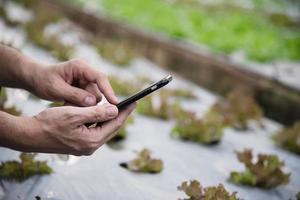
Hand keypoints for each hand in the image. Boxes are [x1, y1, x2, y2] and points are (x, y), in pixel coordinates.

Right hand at [13, 103, 135, 155]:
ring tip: (118, 107)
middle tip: (129, 104)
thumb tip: (115, 110)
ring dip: (109, 118)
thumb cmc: (50, 123)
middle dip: (120, 115)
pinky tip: (101, 114)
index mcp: (91, 140)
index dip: (125, 112)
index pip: (114, 124)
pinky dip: (99, 122)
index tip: (134, 102)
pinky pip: (94, 132)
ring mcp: (84, 147)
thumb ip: (96, 113)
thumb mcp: (74, 114)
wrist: (30, 135)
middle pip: (111, 128)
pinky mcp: (79, 144)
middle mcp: (90, 146)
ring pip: (103, 130)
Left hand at [29, 58, 117, 105]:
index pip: (100, 78)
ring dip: (84, 104)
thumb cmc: (43, 80)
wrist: (35, 78)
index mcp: (80, 67)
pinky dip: (81, 104)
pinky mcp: (84, 87)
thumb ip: (75, 95)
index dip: (108, 90)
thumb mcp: (56, 89)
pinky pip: (89, 99)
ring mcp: (86, 79)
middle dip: (89, 101)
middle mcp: (86, 72)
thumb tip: (93, 102)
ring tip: (67, 103)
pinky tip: (68, 102)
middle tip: (72, 105)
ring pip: (95, 96)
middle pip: (99, 90)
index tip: (115, 102)